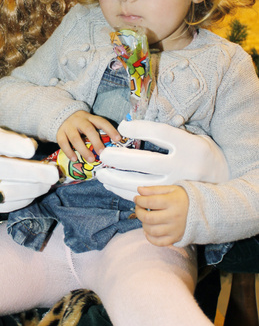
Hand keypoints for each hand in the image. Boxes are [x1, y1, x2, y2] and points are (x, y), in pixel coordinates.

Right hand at [0, 125, 57, 212]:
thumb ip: (5, 136)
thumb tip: (31, 147)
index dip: (14, 146)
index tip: (31, 150)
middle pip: (8, 172)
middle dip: (36, 173)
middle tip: (54, 173)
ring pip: (12, 192)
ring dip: (35, 188)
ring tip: (48, 183)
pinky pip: (8, 205)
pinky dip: (25, 199)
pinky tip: (34, 191)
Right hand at [56, 111, 119, 162]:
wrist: (61, 115)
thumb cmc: (80, 123)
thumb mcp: (89, 122)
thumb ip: (97, 131)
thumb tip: (111, 145)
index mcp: (89, 118)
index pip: (101, 122)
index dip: (110, 129)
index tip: (118, 139)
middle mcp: (79, 120)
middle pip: (88, 129)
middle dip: (96, 141)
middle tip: (102, 153)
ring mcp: (68, 126)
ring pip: (75, 137)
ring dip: (83, 149)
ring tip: (90, 159)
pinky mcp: (59, 133)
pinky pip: (63, 142)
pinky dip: (69, 151)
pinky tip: (74, 159)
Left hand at [96, 119, 228, 200]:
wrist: (223, 181)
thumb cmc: (202, 154)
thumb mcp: (194, 137)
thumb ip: (169, 133)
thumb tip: (136, 127)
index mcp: (189, 145)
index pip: (160, 133)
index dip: (139, 129)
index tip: (121, 127)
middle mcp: (183, 165)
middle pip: (147, 161)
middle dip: (122, 158)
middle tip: (103, 154)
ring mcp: (177, 184)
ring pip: (142, 184)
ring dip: (118, 179)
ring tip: (101, 173)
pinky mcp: (171, 199)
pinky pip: (144, 197)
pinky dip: (125, 191)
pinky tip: (112, 185)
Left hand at [134, 185, 188, 245]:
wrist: (201, 211)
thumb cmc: (183, 199)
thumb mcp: (170, 189)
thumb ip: (154, 189)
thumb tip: (139, 190)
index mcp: (172, 202)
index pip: (150, 202)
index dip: (139, 200)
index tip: (137, 198)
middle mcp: (174, 216)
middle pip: (148, 218)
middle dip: (139, 212)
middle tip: (139, 208)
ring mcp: (175, 229)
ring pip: (151, 230)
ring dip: (143, 224)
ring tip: (145, 218)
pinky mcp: (175, 238)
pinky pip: (159, 242)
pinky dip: (150, 238)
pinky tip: (149, 230)